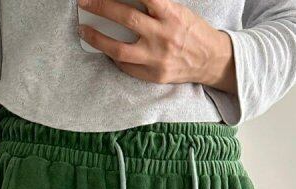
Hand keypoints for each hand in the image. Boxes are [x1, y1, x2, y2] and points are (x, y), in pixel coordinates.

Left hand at [77, 0, 236, 92]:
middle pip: (125, 18)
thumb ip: (153, 8)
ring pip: (119, 49)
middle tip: (85, 2)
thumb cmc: (191, 31)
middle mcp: (163, 36)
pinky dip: (114, 56)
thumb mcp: (177, 11)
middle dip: (100, 7)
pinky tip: (106, 49)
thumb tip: (124, 3)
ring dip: (98, 38)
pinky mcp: (154, 75)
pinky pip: (127, 66)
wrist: (210, 60)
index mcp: (170, 14)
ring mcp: (157, 58)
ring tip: (85, 30)